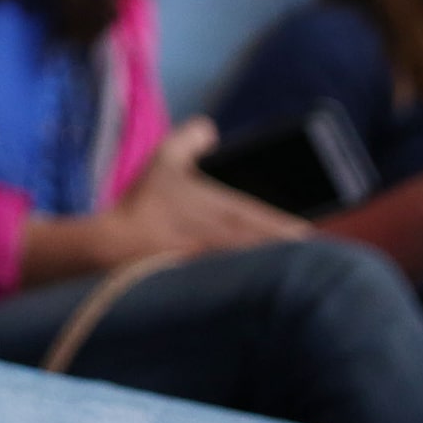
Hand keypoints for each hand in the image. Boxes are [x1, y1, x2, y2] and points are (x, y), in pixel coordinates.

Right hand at [20, 119, 306, 283]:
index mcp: (231, 214)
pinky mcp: (212, 292)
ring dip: (271, 268)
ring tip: (280, 268)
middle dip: (290, 252)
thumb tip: (210, 130)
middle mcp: (235, 246)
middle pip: (278, 254)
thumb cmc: (145, 207)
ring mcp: (225, 272)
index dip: (298, 231)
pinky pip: (241, 287)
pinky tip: (249, 285)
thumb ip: (190, 136)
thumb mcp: (163, 160)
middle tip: (300, 250)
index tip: (306, 232)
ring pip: (262, 271)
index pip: (282, 227)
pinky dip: (249, 284)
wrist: (116, 252)